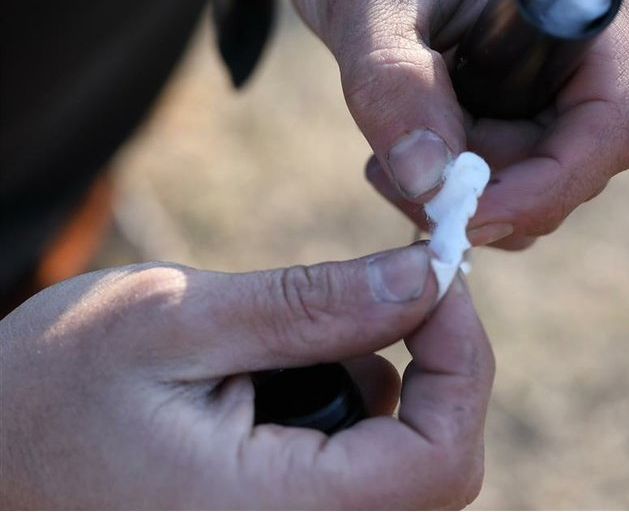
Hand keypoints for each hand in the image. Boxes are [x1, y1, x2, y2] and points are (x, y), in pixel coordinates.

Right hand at [0, 246, 493, 508]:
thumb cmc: (50, 391)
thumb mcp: (175, 323)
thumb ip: (310, 307)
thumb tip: (422, 277)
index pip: (440, 461)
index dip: (462, 360)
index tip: (436, 276)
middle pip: (433, 463)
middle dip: (421, 361)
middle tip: (369, 291)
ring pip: (398, 459)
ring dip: (363, 380)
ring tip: (261, 356)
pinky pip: (358, 468)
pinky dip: (339, 406)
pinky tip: (259, 388)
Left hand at [278, 0, 628, 249]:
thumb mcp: (371, 0)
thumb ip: (393, 85)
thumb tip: (431, 187)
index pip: (618, 123)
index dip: (547, 187)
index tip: (464, 216)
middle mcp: (603, 41)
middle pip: (574, 162)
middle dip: (482, 185)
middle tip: (389, 169)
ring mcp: (576, 73)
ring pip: (542, 176)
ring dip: (464, 185)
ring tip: (389, 144)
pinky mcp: (542, 97)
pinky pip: (520, 167)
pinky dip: (463, 177)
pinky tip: (412, 145)